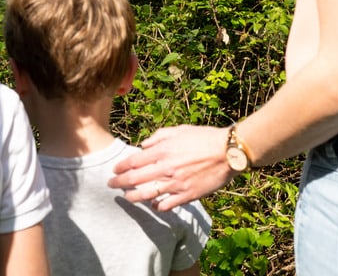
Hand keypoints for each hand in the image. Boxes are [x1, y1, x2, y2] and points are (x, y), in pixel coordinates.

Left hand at [108, 125, 232, 208]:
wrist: (227, 152)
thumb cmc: (203, 138)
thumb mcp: (178, 130)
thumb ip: (158, 137)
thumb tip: (142, 145)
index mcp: (163, 150)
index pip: (134, 161)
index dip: (120, 167)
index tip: (113, 171)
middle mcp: (166, 168)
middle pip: (135, 179)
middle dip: (120, 183)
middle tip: (110, 186)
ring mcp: (176, 184)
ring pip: (147, 194)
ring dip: (133, 197)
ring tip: (126, 198)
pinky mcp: (187, 196)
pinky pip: (167, 205)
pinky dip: (157, 206)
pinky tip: (153, 206)